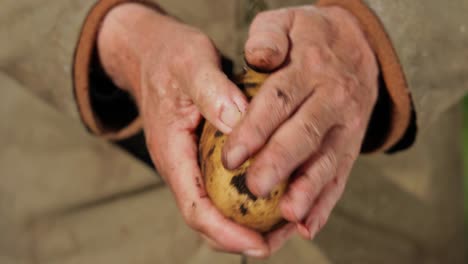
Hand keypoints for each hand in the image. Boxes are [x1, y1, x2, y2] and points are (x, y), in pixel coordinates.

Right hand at [98, 3, 272, 257]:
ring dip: (249, 223)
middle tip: (283, 239)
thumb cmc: (170, 57)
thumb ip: (213, 91)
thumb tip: (241, 124)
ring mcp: (191, 163)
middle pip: (207, 219)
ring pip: (218, 206)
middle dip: (242, 238)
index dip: (226, 232)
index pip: (195, 207)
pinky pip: (225, 186)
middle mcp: (180, 165)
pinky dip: (250, 197)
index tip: (259, 245)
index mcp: (172, 152)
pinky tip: (279, 191)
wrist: (153, 54)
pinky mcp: (203, 155)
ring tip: (287, 224)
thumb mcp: (191, 64)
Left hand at [223, 5, 378, 247]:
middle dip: (280, 163)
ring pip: (327, 161)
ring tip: (288, 216)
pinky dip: (324, 203)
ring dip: (308, 191)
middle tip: (255, 187)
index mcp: (309, 70)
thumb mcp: (285, 22)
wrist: (359, 46)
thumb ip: (268, 37)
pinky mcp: (351, 146)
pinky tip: (307, 226)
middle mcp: (332, 100)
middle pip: (305, 135)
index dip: (255, 128)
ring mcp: (346, 126)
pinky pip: (340, 176)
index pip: (279, 101)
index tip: (231, 155)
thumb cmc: (308, 38)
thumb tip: (257, 58)